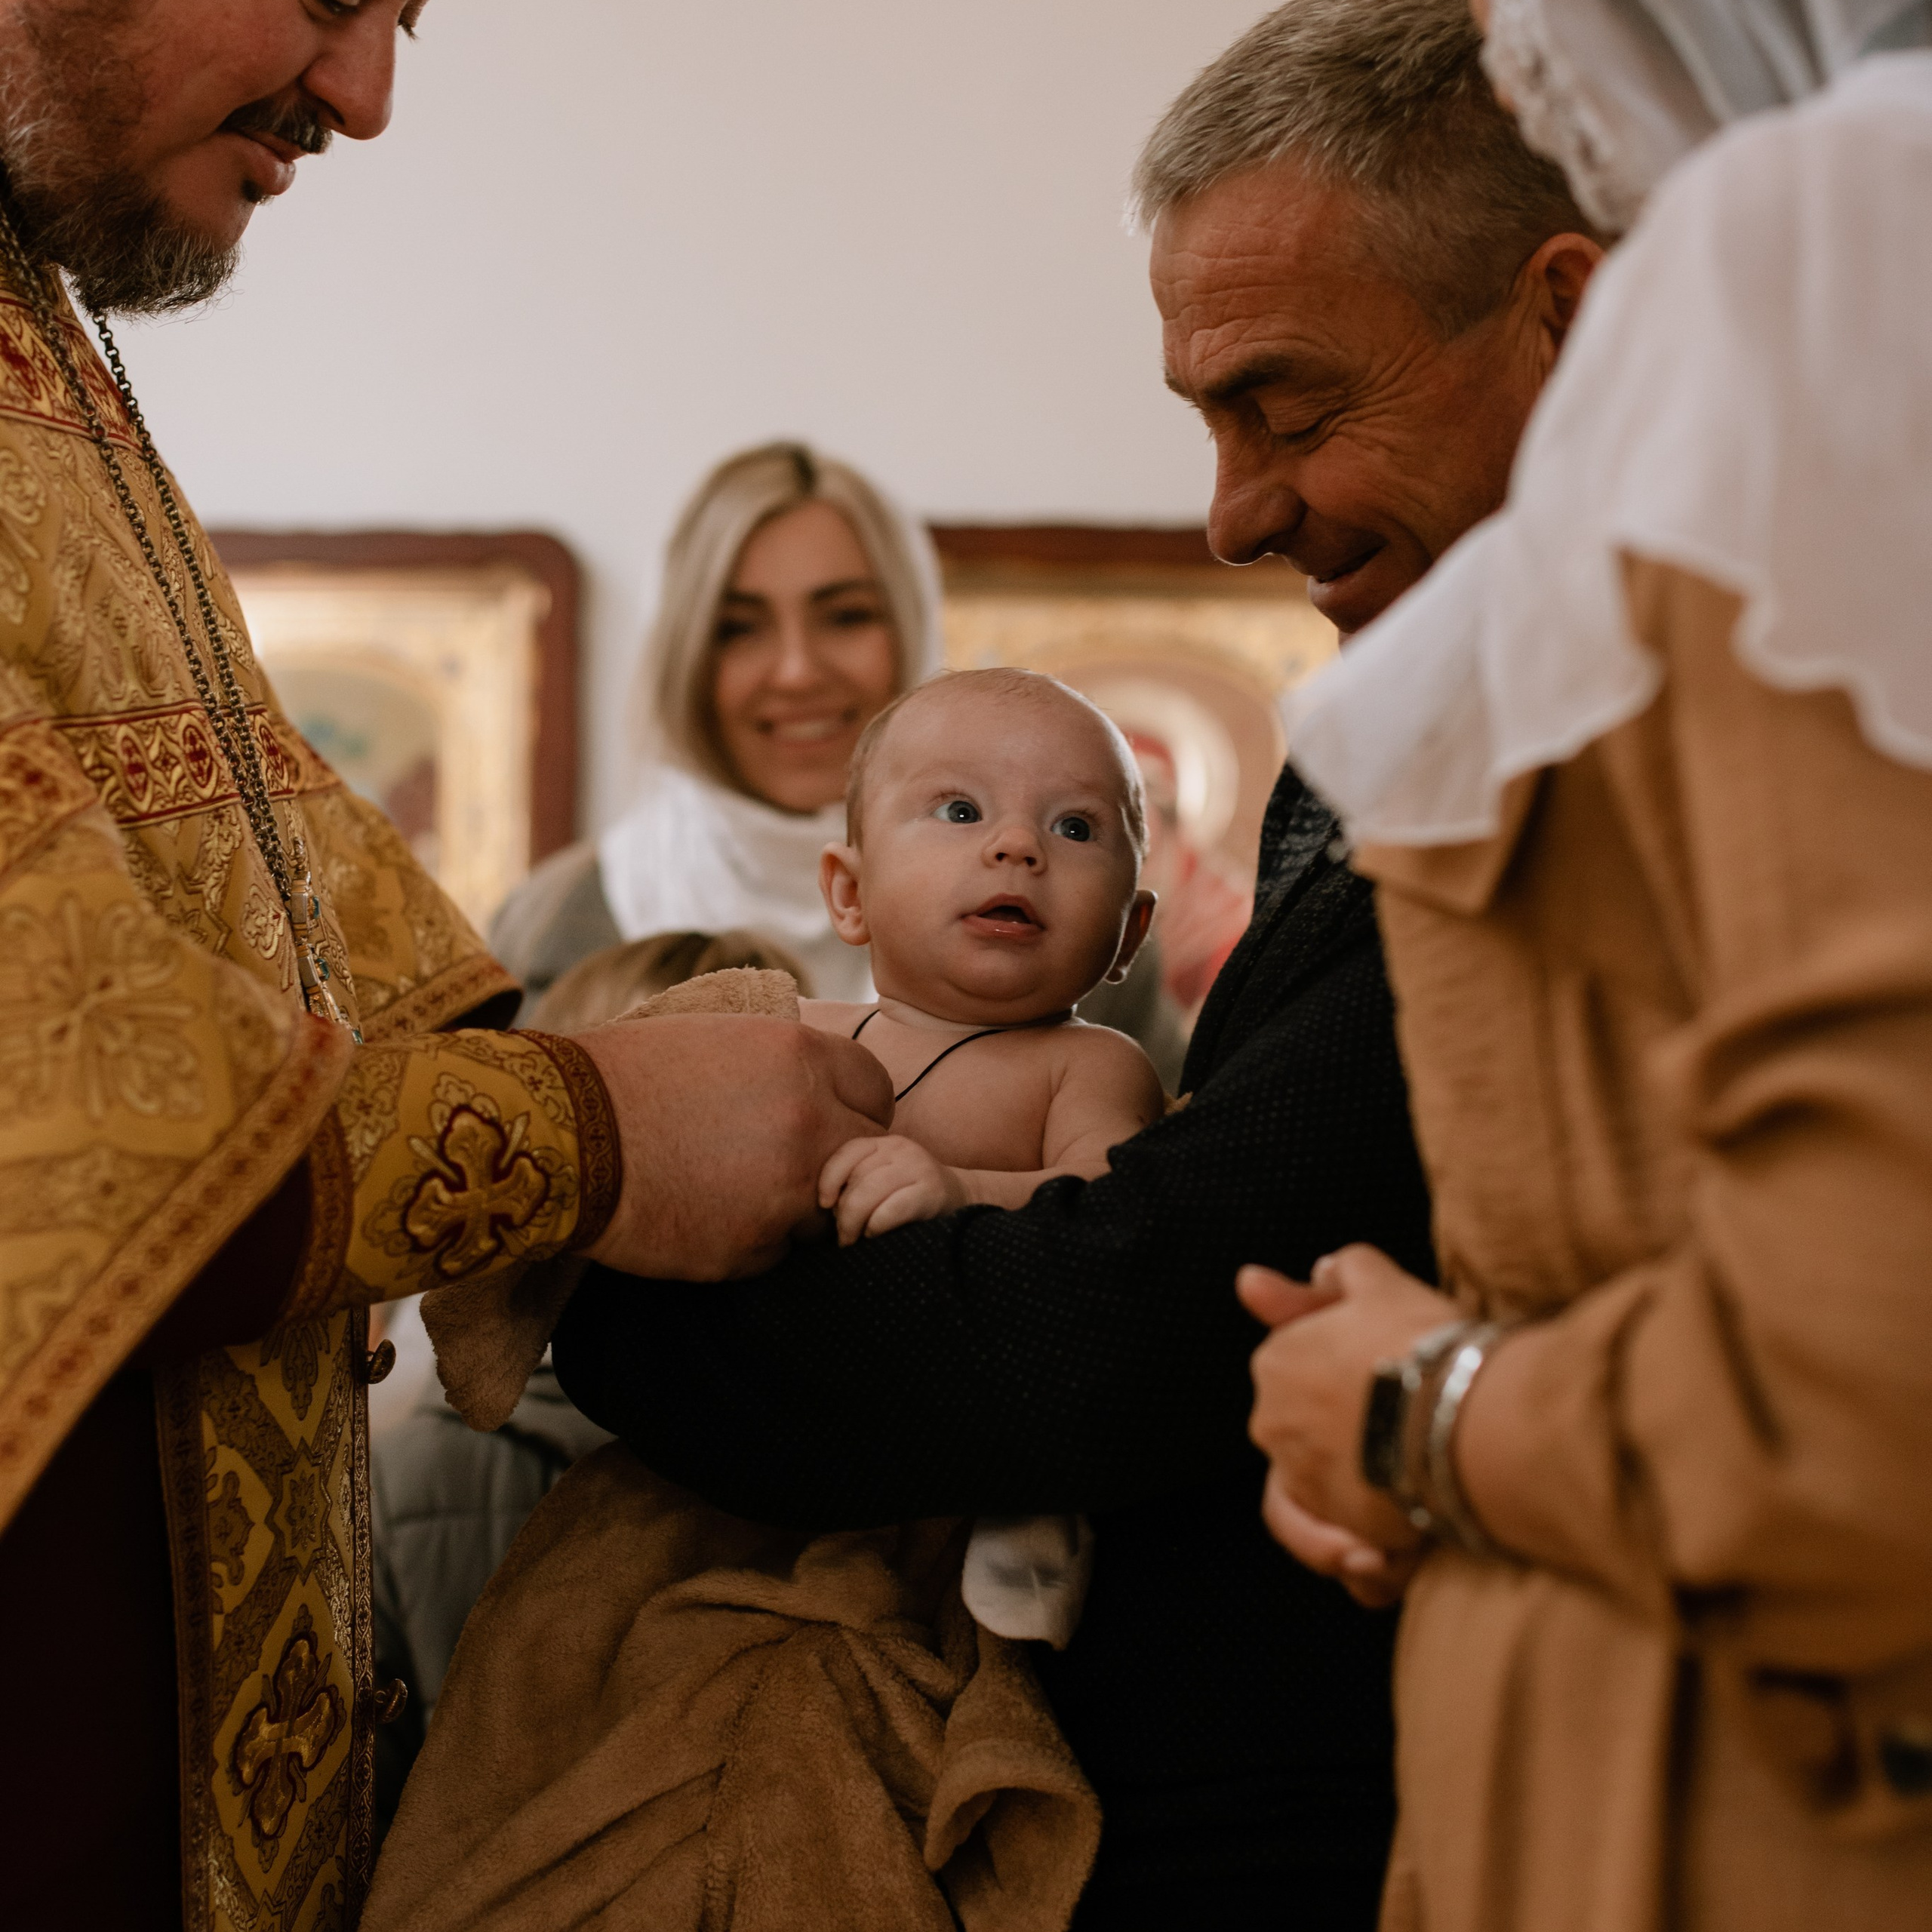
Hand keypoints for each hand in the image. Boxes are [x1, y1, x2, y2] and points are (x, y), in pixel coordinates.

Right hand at [574, 1015, 893, 1278]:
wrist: (561, 1135)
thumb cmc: (627, 1076)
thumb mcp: (720, 1038)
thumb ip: (785, 1061)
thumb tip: (822, 1080)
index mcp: (801, 1058)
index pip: (875, 1090)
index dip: (853, 1107)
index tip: (831, 1120)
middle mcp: (807, 1122)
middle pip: (870, 1154)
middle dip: (842, 1161)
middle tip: (797, 1164)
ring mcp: (783, 1191)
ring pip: (827, 1212)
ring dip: (798, 1208)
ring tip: (736, 1191)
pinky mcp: (750, 1249)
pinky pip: (776, 1253)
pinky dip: (751, 1242)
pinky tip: (704, 1217)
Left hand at [818, 1134, 965, 1242]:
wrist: (960, 1199)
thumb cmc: (909, 1195)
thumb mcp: (883, 1177)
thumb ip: (858, 1179)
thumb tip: (824, 1204)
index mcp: (885, 1142)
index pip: (848, 1152)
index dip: (829, 1179)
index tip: (825, 1205)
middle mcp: (901, 1148)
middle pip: (857, 1179)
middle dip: (843, 1213)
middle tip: (843, 1236)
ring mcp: (918, 1168)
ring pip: (869, 1193)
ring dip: (854, 1223)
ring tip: (853, 1240)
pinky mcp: (932, 1192)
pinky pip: (891, 1209)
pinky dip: (876, 1226)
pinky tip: (874, 1234)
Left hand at [1238, 1246, 1452, 1606]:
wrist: (1463, 1412)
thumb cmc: (1425, 1342)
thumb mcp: (1381, 1284)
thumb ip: (1344, 1273)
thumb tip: (1295, 1273)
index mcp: (1276, 1363)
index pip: (1298, 1372)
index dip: (1345, 1378)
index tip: (1394, 1381)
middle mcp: (1273, 1424)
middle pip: (1308, 1438)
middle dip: (1351, 1444)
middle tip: (1410, 1444)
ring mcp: (1301, 1479)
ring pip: (1319, 1502)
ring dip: (1353, 1510)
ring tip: (1400, 1515)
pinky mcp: (1338, 1528)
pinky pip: (1340, 1552)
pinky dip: (1359, 1560)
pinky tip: (1389, 1559)